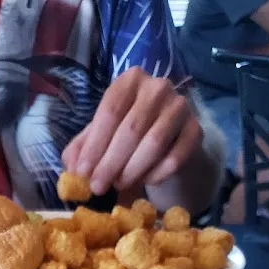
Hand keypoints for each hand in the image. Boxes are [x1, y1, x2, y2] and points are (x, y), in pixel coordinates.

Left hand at [62, 67, 202, 196]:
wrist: (169, 141)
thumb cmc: (128, 136)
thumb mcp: (100, 137)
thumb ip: (82, 149)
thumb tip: (72, 171)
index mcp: (130, 80)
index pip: (110, 111)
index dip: (94, 146)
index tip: (82, 173)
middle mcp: (158, 87)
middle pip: (131, 128)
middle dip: (110, 163)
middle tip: (98, 187)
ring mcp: (180, 106)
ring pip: (154, 143)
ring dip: (132, 170)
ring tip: (119, 185)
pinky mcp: (196, 130)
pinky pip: (175, 157)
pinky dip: (156, 174)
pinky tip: (145, 181)